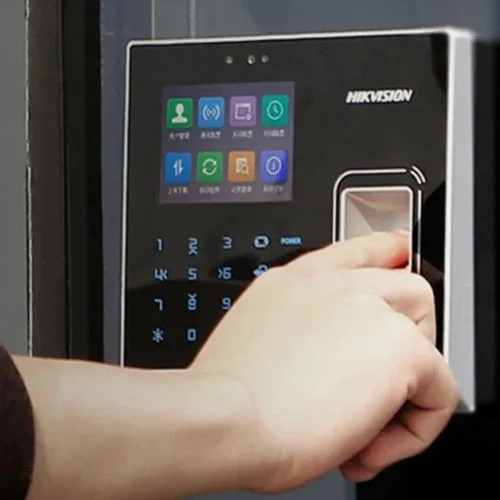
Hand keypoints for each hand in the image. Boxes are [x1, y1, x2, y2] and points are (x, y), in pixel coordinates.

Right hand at [191, 232, 458, 492]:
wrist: (224, 418)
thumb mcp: (255, 344)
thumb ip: (296, 338)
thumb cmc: (226, 395)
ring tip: (369, 423)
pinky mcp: (398, 347)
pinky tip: (370, 446)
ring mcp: (368, 309)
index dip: (383, 250)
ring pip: (426, 335)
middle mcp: (333, 287)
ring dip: (410, 382)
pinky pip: (440, 388)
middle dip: (404, 337)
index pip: (354, 250)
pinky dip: (416, 427)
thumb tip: (324, 367)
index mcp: (295, 283)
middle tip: (376, 382)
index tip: (396, 249)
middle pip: (407, 288)